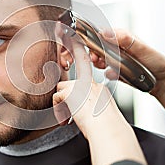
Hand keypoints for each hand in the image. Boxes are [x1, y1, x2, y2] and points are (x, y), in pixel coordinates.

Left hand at [52, 32, 146, 164]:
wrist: (108, 131)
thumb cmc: (105, 128)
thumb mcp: (99, 113)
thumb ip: (88, 105)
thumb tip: (79, 112)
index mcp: (97, 87)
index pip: (85, 63)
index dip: (76, 46)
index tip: (67, 32)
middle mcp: (90, 83)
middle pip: (67, 85)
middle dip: (65, 98)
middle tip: (70, 113)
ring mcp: (81, 85)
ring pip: (61, 92)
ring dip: (63, 106)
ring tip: (72, 117)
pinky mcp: (72, 91)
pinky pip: (56, 98)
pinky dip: (60, 110)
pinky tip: (68, 118)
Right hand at [90, 28, 164, 132]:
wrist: (164, 82)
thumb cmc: (157, 62)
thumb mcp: (141, 48)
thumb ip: (125, 40)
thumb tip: (108, 33)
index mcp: (124, 37)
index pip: (103, 34)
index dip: (95, 40)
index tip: (92, 46)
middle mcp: (120, 47)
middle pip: (99, 47)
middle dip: (95, 53)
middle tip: (96, 59)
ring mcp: (119, 59)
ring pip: (101, 59)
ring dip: (99, 63)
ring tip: (102, 65)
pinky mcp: (119, 71)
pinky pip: (108, 72)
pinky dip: (108, 74)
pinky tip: (114, 75)